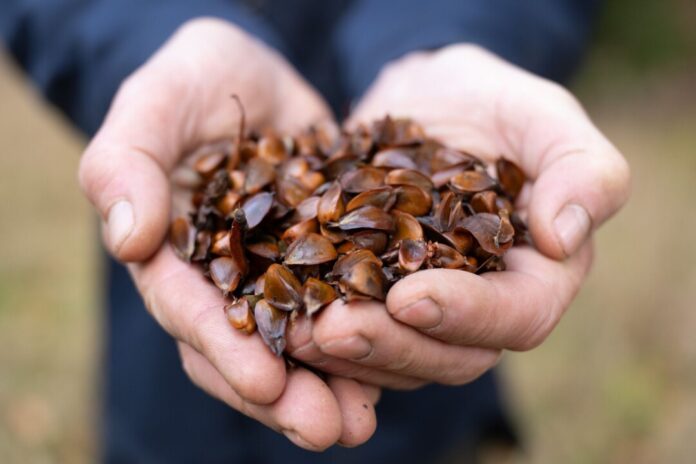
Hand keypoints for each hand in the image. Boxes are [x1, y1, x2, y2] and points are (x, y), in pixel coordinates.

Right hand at [78, 18, 377, 449]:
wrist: (258, 74)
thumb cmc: (197, 77)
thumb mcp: (158, 100)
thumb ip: (129, 160)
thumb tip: (129, 238)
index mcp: (175, 254)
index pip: (190, 309)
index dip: (224, 347)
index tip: (265, 381)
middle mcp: (224, 279)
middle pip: (245, 347)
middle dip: (282, 393)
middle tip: (326, 430)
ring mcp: (275, 276)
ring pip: (295, 345)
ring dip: (327, 387)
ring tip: (359, 424)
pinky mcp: (324, 263)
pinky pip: (340, 311)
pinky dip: (362, 347)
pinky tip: (391, 379)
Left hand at [293, 44, 629, 383]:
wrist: (422, 103)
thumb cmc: (490, 102)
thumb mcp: (540, 115)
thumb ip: (581, 169)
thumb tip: (564, 239)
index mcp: (536, 274)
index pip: (517, 316)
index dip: (467, 316)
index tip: (410, 298)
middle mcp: (483, 306)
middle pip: (450, 355)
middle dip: (392, 346)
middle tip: (333, 329)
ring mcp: (424, 310)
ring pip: (395, 358)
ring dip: (347, 354)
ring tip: (297, 329)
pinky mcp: (373, 300)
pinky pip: (351, 334)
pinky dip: (317, 335)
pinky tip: (281, 321)